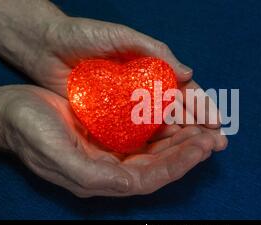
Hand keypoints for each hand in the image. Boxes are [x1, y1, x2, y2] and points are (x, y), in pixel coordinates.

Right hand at [0, 85, 216, 196]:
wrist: (10, 112)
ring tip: (204, 130)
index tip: (202, 147)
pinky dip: (163, 128)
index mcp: (101, 179)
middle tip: (212, 138)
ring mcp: (111, 152)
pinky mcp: (109, 134)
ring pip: (155, 151)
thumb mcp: (58, 156)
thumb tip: (131, 185)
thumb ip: (93, 175)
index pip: (151, 178)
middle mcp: (111, 169)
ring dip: (180, 141)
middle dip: (187, 153)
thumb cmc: (30, 133)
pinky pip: (144, 135)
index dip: (178, 165)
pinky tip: (177, 118)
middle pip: (159, 166)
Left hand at [30, 16, 226, 143]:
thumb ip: (155, 51)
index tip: (216, 122)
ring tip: (196, 152)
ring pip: (159, 125)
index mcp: (151, 69)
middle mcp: (143, 90)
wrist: (45, 46)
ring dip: (180, 138)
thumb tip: (189, 73)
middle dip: (198, 126)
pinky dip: (151, 142)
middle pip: (177, 111)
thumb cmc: (84, 35)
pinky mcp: (109, 118)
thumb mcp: (122, 37)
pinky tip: (164, 153)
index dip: (201, 105)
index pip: (183, 90)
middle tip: (214, 143)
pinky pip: (134, 132)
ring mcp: (126, 106)